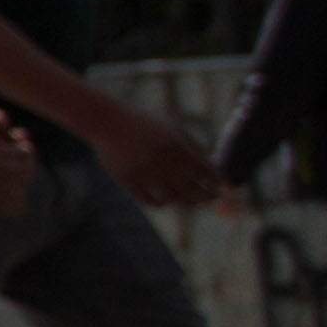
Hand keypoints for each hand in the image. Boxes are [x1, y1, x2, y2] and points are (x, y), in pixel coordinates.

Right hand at [98, 105, 227, 206]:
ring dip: (183, 202)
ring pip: (172, 199)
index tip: (219, 186)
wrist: (108, 123)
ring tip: (189, 201)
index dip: (216, 182)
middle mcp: (164, 163)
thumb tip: (210, 167)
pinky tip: (164, 201)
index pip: (206, 172)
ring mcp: (146, 173)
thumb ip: (191, 144)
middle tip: (210, 198)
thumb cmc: (144, 123)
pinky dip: (159, 203)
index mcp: (178, 148)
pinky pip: (149, 201)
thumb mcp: (171, 126)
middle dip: (206, 197)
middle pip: (193, 191)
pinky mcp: (129, 180)